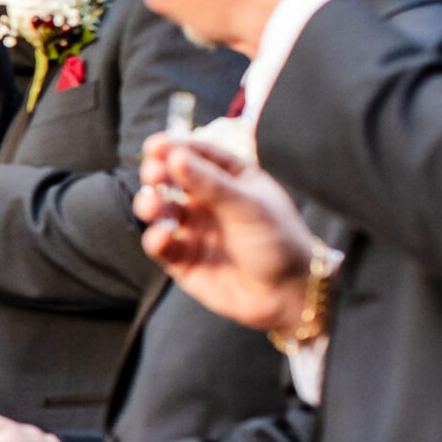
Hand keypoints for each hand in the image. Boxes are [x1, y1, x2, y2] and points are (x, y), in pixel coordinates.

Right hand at [135, 134, 318, 331]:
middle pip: (172, 181)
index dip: (174, 148)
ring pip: (161, 212)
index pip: (198, 155)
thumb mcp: (248, 206)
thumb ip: (209, 183)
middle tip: (153, 175)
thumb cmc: (279, 241)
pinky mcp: (184, 262)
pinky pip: (162, 246)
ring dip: (152, 205)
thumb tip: (174, 156)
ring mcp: (195, 231)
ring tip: (152, 207)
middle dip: (158, 176)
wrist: (289, 295)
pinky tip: (163, 237)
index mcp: (230, 179)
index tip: (154, 146)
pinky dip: (157, 239)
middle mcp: (209, 202)